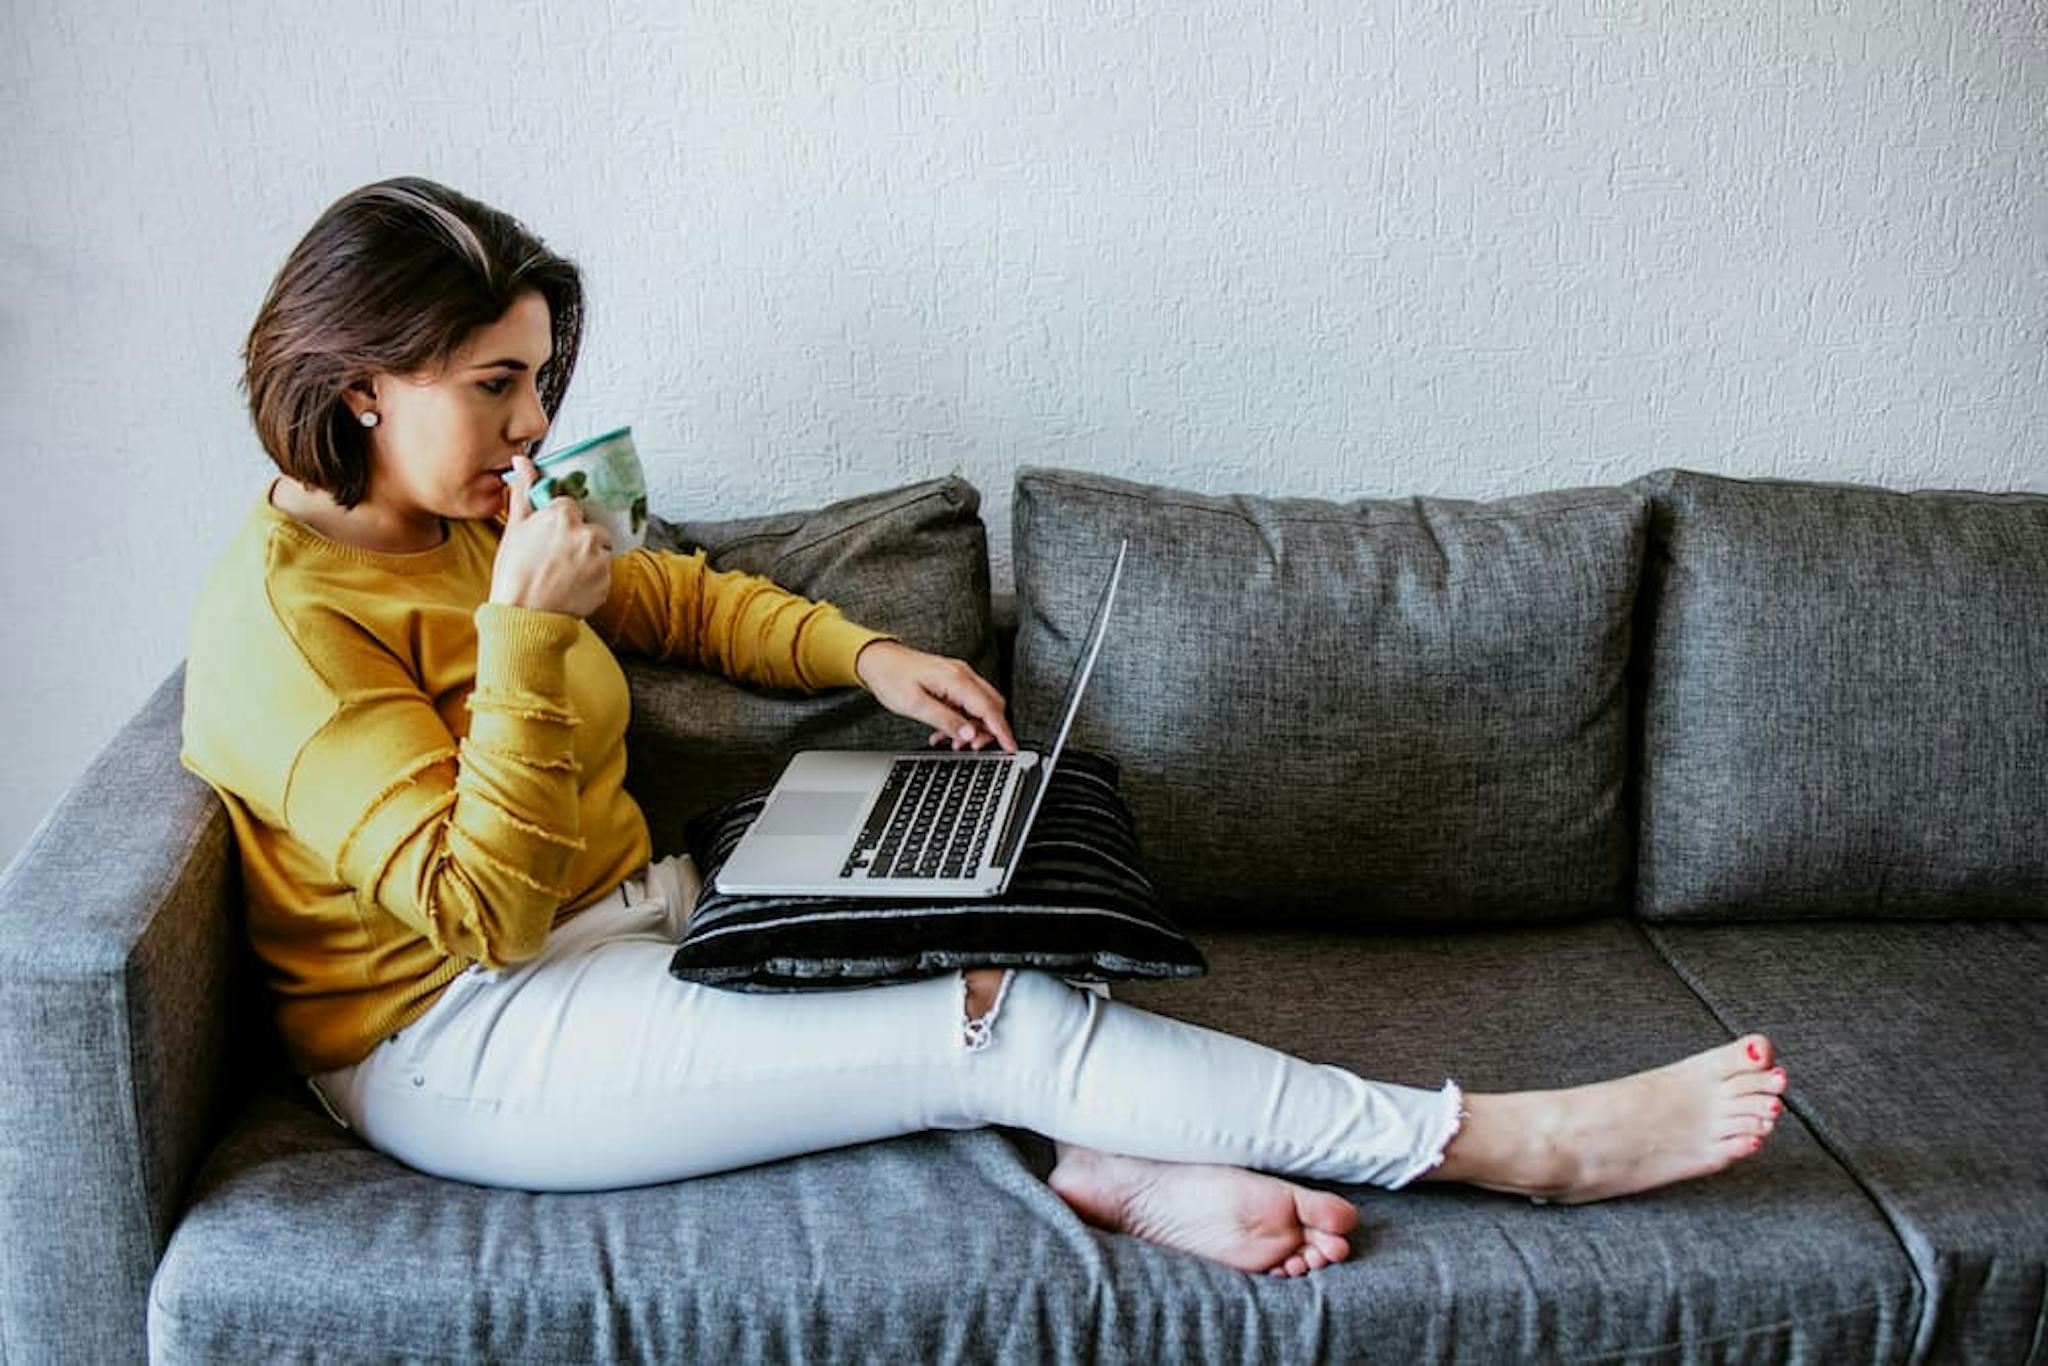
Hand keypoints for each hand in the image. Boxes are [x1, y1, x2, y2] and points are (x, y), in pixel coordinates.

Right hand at [489, 455, 612, 616]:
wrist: (524, 617)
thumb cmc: (514, 574)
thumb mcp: (515, 528)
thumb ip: (524, 491)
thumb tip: (522, 460)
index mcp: (562, 515)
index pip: (571, 507)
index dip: (559, 522)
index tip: (548, 538)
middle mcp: (586, 533)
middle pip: (590, 527)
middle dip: (578, 539)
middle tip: (555, 558)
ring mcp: (599, 558)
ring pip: (600, 549)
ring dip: (588, 558)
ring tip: (564, 574)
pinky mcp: (608, 581)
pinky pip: (605, 572)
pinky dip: (593, 578)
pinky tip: (572, 586)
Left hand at [855, 641, 1017, 751]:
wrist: (876, 659)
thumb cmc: (891, 677)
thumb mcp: (915, 705)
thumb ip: (946, 720)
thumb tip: (970, 735)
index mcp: (956, 679)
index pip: (989, 709)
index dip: (1002, 731)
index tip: (1010, 748)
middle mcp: (963, 675)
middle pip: (992, 706)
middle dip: (988, 730)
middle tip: (973, 749)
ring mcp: (959, 676)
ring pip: (981, 706)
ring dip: (972, 727)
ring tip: (953, 743)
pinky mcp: (952, 680)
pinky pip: (967, 703)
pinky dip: (962, 720)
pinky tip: (945, 732)